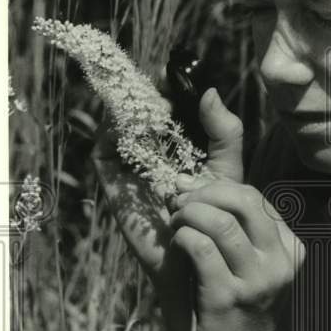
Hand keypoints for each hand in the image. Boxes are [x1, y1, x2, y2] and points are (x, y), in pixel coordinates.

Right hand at [91, 85, 245, 279]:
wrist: (202, 262)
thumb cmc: (217, 219)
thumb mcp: (226, 169)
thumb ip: (224, 133)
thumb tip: (209, 90)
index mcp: (176, 146)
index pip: (163, 107)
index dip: (164, 85)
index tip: (171, 67)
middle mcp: (150, 153)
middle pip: (136, 110)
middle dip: (142, 89)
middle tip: (154, 74)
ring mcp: (129, 168)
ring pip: (118, 126)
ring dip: (126, 105)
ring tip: (143, 92)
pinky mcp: (114, 186)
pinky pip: (104, 152)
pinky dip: (111, 131)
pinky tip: (130, 121)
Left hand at [93, 87, 304, 330]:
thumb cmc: (210, 300)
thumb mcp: (206, 248)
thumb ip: (186, 200)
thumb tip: (130, 153)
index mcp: (276, 231)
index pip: (247, 171)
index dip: (222, 126)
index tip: (201, 91)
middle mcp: (279, 248)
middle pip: (232, 190)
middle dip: (193, 193)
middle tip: (174, 207)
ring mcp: (262, 272)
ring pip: (214, 213)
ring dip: (183, 219)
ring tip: (178, 235)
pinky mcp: (235, 293)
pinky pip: (199, 243)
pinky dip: (179, 241)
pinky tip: (179, 253)